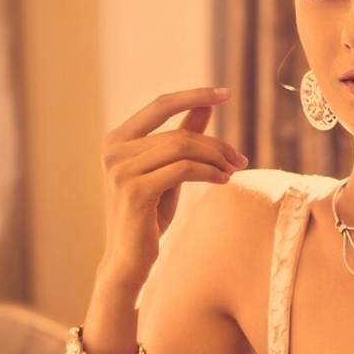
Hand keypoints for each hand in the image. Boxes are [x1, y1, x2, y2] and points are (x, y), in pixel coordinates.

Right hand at [101, 86, 245, 288]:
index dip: (193, 95)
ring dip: (215, 159)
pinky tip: (224, 180)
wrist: (130, 260)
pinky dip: (209, 172)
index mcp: (117, 141)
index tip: (226, 93)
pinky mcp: (135, 190)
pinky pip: (183, 170)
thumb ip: (182, 137)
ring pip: (182, 148)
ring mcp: (121, 170)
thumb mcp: (168, 171)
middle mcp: (114, 151)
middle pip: (178, 134)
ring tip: (233, 171)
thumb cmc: (149, 217)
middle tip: (240, 159)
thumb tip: (205, 104)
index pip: (160, 106)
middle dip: (215, 144)